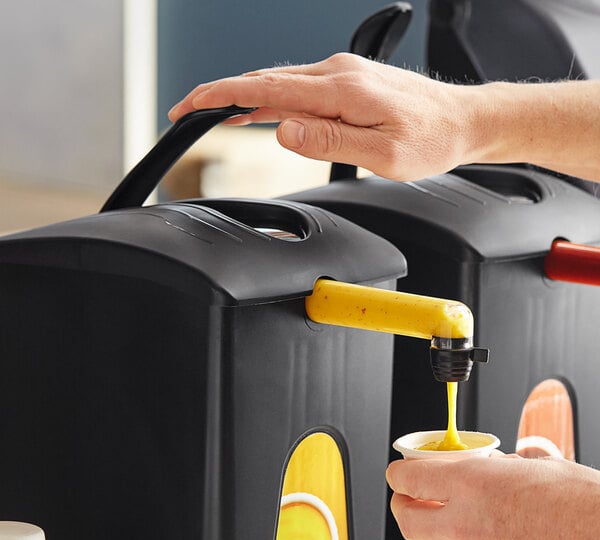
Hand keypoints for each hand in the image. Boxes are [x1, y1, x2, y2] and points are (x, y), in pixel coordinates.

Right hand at [168, 53, 475, 180]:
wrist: (462, 121)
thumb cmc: (429, 140)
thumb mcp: (381, 154)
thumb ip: (329, 141)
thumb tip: (283, 129)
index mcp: (341, 90)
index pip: (266, 89)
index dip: (222, 96)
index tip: (191, 106)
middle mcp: (337, 74)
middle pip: (265, 80)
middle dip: (221, 95)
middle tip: (188, 113)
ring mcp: (342, 75)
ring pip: (279, 82)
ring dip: (242, 96)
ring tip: (214, 113)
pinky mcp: (348, 83)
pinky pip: (298, 87)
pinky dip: (270, 97)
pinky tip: (259, 108)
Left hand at [386, 455, 599, 539]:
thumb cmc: (584, 505)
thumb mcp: (537, 465)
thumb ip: (504, 464)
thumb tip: (497, 463)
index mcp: (473, 484)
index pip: (409, 478)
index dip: (397, 473)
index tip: (399, 471)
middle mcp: (468, 524)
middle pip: (406, 520)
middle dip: (401, 505)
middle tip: (409, 496)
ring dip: (426, 532)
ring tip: (440, 518)